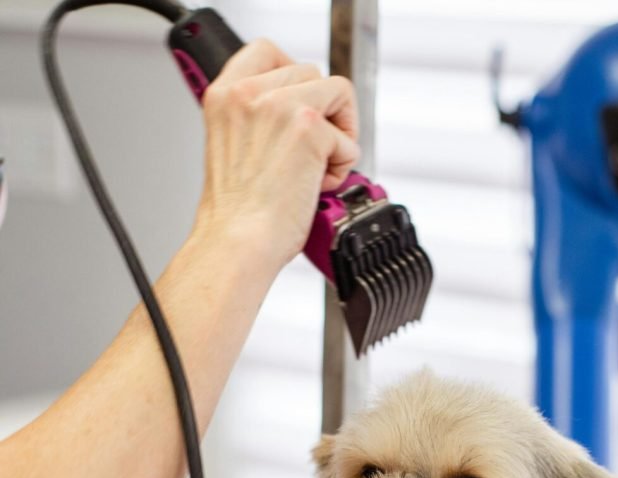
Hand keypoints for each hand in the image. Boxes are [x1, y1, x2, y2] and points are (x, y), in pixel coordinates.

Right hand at [193, 39, 359, 269]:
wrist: (237, 242)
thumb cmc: (237, 214)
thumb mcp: (233, 148)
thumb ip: (258, 121)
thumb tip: (298, 114)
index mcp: (225, 95)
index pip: (268, 52)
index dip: (295, 76)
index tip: (304, 104)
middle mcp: (249, 93)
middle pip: (312, 73)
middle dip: (323, 114)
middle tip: (313, 155)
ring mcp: (280, 106)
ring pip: (338, 93)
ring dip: (338, 135)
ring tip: (318, 169)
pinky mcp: (309, 129)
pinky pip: (349, 139)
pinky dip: (344, 166)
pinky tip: (318, 186)